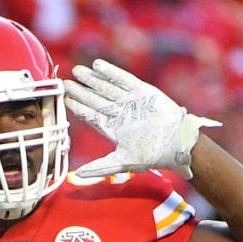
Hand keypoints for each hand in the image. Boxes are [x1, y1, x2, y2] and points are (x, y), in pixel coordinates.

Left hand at [63, 59, 219, 178]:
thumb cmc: (152, 155)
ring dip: (92, 79)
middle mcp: (120, 113)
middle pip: (95, 99)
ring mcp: (130, 101)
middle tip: (65, 82)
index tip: (65, 99)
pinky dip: (111, 72)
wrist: (177, 143)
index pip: (91, 115)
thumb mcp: (123, 162)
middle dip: (81, 91)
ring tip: (78, 71)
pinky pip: (123, 79)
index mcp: (114, 128)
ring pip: (107, 88)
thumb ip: (100, 167)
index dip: (78, 107)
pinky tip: (97, 66)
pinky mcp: (142, 91)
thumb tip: (78, 175)